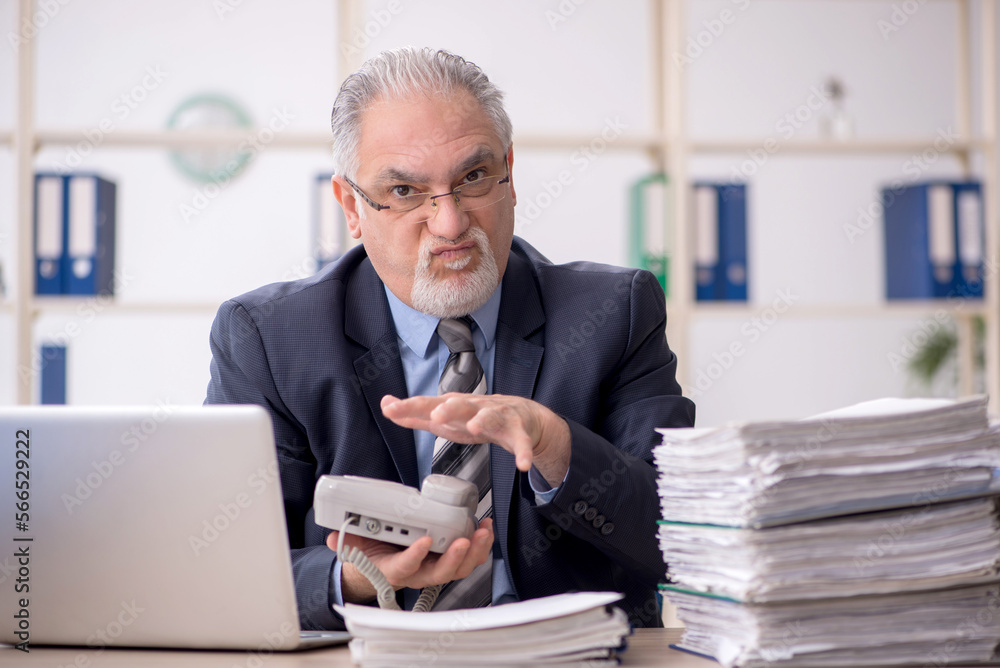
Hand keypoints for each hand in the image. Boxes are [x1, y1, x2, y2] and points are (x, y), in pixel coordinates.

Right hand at [328, 518, 493, 603]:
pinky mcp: (447, 560)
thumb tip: (336, 538)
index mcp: (395, 569)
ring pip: (459, 568)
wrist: (380, 567)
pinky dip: (479, 545)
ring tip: (482, 531)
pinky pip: (468, 559)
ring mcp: (435, 568)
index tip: (425, 541)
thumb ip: (346, 542)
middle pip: (440, 572)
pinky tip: (484, 528)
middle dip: (455, 558)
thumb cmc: (373, 557)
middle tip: (463, 540)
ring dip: (474, 551)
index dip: (415, 555)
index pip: (405, 566)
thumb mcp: (354, 549)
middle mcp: (418, 573)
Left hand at [380, 393, 570, 485]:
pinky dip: (523, 452)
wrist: (522, 416)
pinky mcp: (519, 432)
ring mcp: (498, 418)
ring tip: (476, 427)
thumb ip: (415, 414)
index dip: (411, 406)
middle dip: (449, 408)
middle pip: (461, 405)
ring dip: (483, 420)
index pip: (430, 404)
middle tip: (437, 415)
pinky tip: (522, 464)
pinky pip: (521, 442)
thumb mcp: (444, 417)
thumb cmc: (477, 416)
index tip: (391, 408)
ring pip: (491, 417)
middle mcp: (475, 408)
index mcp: (454, 406)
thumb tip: (386, 404)